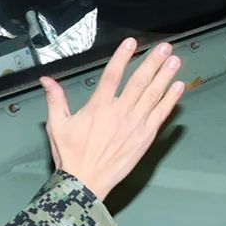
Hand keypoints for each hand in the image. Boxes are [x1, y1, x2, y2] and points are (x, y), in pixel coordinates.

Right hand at [43, 37, 185, 198]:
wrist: (86, 183)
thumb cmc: (70, 154)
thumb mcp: (57, 126)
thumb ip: (55, 100)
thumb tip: (46, 79)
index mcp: (98, 107)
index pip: (112, 76)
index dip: (122, 57)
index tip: (132, 42)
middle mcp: (119, 113)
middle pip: (139, 82)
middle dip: (153, 62)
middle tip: (165, 47)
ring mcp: (135, 125)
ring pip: (153, 95)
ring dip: (165, 76)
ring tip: (175, 60)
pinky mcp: (145, 137)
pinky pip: (161, 115)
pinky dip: (170, 100)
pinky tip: (179, 86)